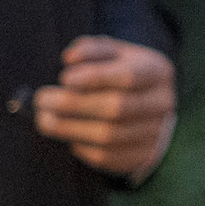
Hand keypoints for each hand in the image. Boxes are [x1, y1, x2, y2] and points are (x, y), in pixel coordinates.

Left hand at [34, 36, 176, 178]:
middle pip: (116, 108)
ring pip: (108, 135)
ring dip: (68, 128)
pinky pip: (104, 156)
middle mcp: (161, 103)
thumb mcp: (116, 55)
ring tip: (45, 118)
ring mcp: (153, 132)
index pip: (129, 77)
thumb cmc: (124, 75)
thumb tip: (70, 57)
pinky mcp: (139, 156)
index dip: (96, 77)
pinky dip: (79, 145)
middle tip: (43, 99)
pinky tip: (67, 133)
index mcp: (157, 72)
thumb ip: (94, 50)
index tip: (64, 78)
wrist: (150, 108)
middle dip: (73, 104)